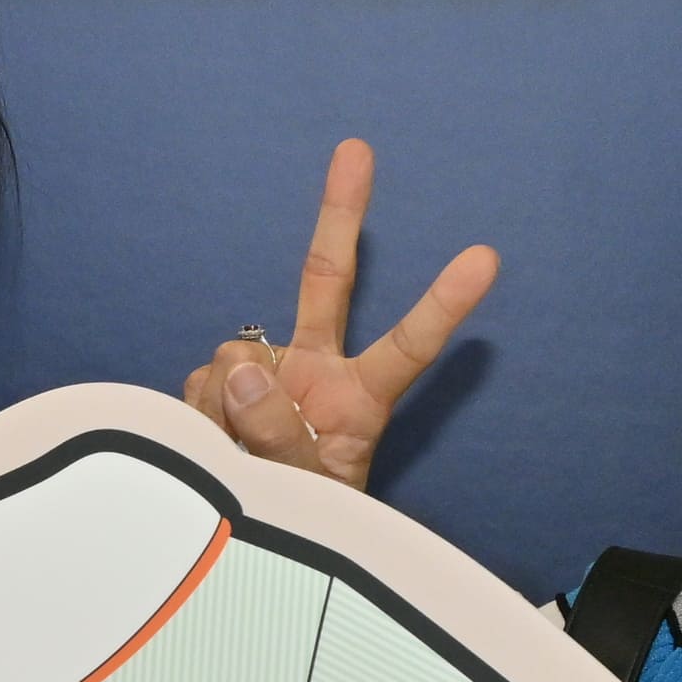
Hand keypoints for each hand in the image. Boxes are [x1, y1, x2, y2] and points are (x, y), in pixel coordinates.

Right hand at [183, 138, 494, 490]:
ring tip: (240, 456)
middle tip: (357, 149)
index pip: (408, 348)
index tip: (484, 258)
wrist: (240, 532)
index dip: (443, 303)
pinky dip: (199, 417)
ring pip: (236, 360)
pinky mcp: (216, 384)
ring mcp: (264, 373)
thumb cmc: (301, 521)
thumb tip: (244, 370)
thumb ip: (280, 438)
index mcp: (359, 400)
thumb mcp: (307, 498)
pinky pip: (197, 385)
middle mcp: (315, 372)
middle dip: (341, 214)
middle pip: (327, 280)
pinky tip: (215, 441)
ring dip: (227, 411)